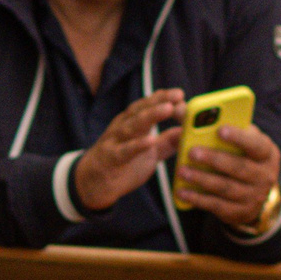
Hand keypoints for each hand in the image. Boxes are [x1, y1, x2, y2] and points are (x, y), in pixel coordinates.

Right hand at [72, 90, 184, 215]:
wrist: (93, 184)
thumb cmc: (123, 165)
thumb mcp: (149, 153)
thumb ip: (167, 142)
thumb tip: (187, 131)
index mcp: (131, 124)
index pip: (147, 106)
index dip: (162, 99)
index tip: (180, 95)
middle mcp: (122, 128)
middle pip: (140, 110)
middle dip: (159, 101)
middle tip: (177, 95)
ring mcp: (114, 142)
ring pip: (132, 125)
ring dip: (150, 116)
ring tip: (168, 109)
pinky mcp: (110, 158)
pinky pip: (124, 151)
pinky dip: (137, 145)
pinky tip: (150, 140)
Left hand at [174, 119, 280, 229]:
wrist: (255, 193)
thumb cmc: (241, 156)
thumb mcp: (238, 140)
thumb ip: (215, 124)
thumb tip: (180, 108)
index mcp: (267, 153)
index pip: (256, 144)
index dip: (239, 137)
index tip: (220, 129)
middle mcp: (265, 175)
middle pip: (239, 167)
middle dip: (214, 159)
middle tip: (191, 152)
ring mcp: (254, 196)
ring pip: (226, 187)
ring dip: (202, 179)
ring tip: (182, 171)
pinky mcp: (240, 213)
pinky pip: (217, 205)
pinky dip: (198, 199)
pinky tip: (181, 192)